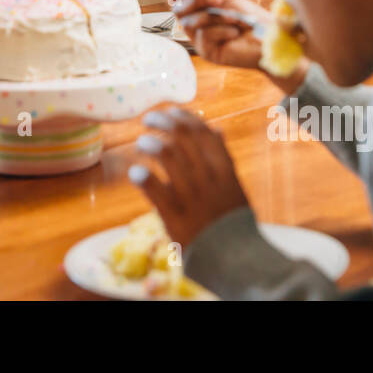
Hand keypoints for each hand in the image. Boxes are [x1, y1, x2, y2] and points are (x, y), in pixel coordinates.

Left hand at [128, 107, 249, 247]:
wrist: (237, 261)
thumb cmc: (233, 222)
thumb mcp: (235, 187)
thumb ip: (223, 158)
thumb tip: (216, 129)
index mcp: (225, 170)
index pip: (203, 132)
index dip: (184, 117)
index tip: (171, 111)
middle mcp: (208, 178)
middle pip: (182, 137)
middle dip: (162, 122)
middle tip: (149, 119)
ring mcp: (191, 196)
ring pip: (166, 154)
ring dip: (150, 143)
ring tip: (141, 143)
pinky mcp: (174, 216)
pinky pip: (153, 187)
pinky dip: (141, 175)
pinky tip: (135, 173)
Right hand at [168, 0, 307, 92]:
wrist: (268, 38)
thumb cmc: (249, 17)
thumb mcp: (224, 0)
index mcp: (197, 9)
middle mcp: (195, 25)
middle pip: (178, 10)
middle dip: (197, 1)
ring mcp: (199, 40)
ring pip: (191, 22)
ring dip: (216, 17)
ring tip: (235, 20)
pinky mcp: (207, 52)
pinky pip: (203, 35)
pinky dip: (221, 30)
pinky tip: (235, 33)